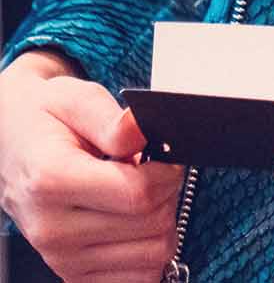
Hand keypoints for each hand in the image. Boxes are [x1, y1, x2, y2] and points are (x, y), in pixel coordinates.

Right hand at [0, 53, 182, 282]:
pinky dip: (147, 250)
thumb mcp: (75, 100)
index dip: (167, 172)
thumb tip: (140, 129)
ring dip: (160, 223)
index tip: (161, 158)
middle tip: (148, 173)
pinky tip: (131, 223)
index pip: (140, 194)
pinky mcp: (72, 274)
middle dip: (166, 194)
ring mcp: (60, 256)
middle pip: (152, 224)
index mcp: (52, 181)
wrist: (11, 146)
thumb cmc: (44, 122)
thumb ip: (113, 120)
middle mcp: (51, 227)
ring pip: (153, 254)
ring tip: (136, 197)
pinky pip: (139, 276)